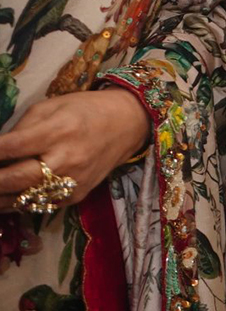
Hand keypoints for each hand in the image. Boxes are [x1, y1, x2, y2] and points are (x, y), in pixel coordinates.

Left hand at [0, 88, 149, 212]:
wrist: (128, 124)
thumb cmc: (87, 109)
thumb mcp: (52, 106)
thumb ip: (23, 127)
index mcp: (58, 130)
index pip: (11, 147)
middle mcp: (65, 158)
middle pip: (13, 179)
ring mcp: (72, 181)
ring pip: (23, 199)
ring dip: (0, 198)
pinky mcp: (77, 196)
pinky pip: (40, 204)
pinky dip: (22, 201)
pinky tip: (12, 194)